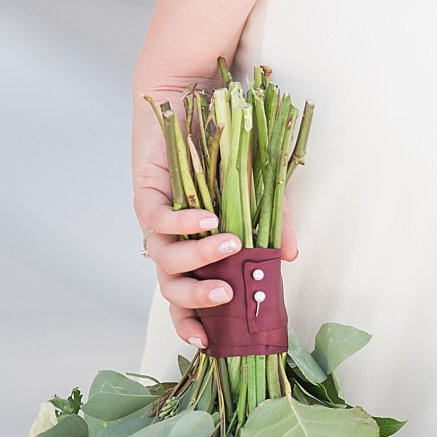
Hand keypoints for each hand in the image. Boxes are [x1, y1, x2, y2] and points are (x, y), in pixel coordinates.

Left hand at [133, 90, 299, 349]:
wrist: (189, 93)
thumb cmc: (222, 144)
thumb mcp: (257, 189)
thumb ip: (272, 223)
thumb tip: (290, 257)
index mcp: (192, 247)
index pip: (184, 296)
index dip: (190, 322)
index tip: (209, 342)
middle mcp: (170, 238)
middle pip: (170, 287)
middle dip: (195, 300)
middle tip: (224, 296)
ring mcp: (156, 216)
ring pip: (164, 257)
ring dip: (198, 258)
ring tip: (229, 245)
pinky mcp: (146, 191)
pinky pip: (159, 219)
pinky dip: (185, 223)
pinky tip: (209, 218)